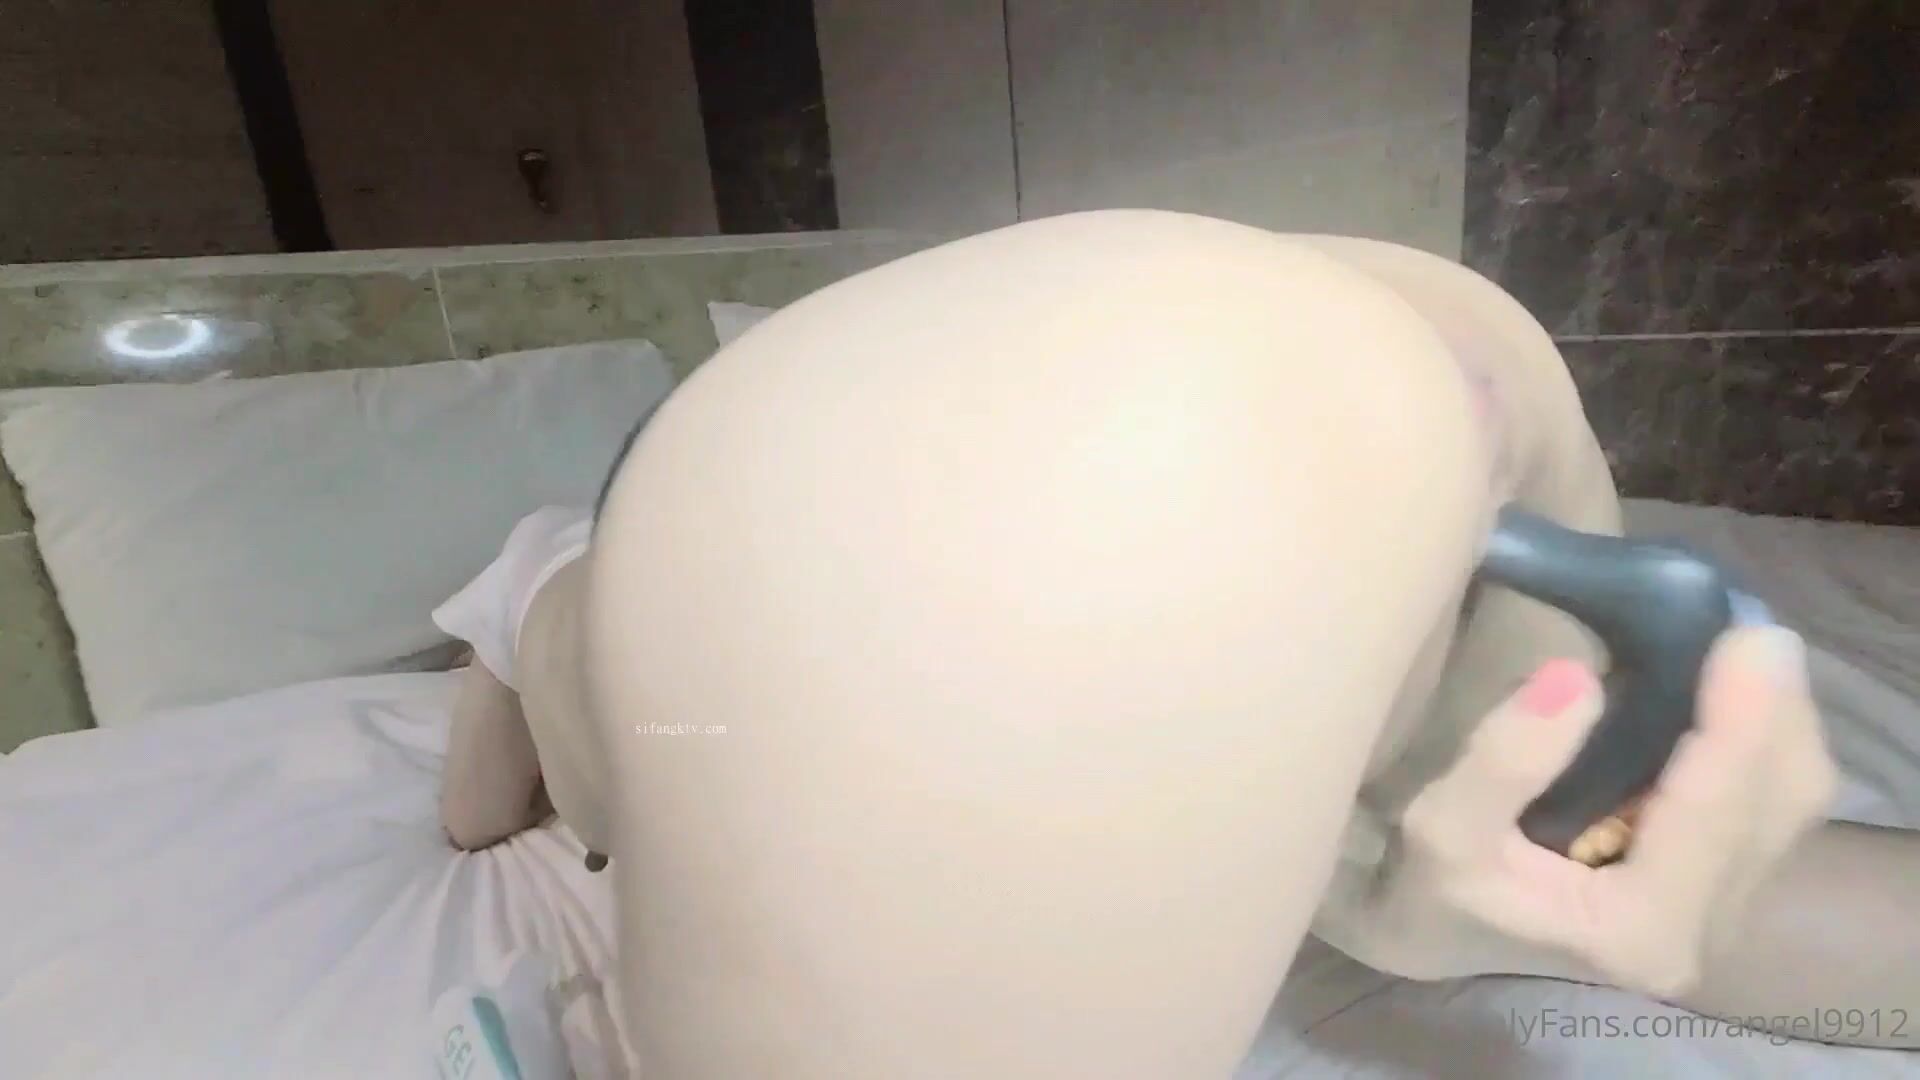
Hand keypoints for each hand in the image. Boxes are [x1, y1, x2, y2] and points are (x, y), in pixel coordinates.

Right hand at [1396, 625, 1837, 996]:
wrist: (1451, 932)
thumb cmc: (1441, 885)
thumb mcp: (1443, 828)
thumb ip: (1503, 764)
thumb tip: (1576, 680)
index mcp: (1641, 929)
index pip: (1713, 816)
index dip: (1741, 724)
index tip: (1747, 639)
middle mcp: (1706, 929)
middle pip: (1779, 803)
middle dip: (1775, 709)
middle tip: (1746, 623)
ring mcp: (1728, 910)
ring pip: (1792, 799)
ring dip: (1779, 716)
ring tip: (1741, 645)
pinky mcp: (1731, 882)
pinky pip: (1775, 797)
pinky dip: (1766, 735)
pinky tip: (1733, 687)